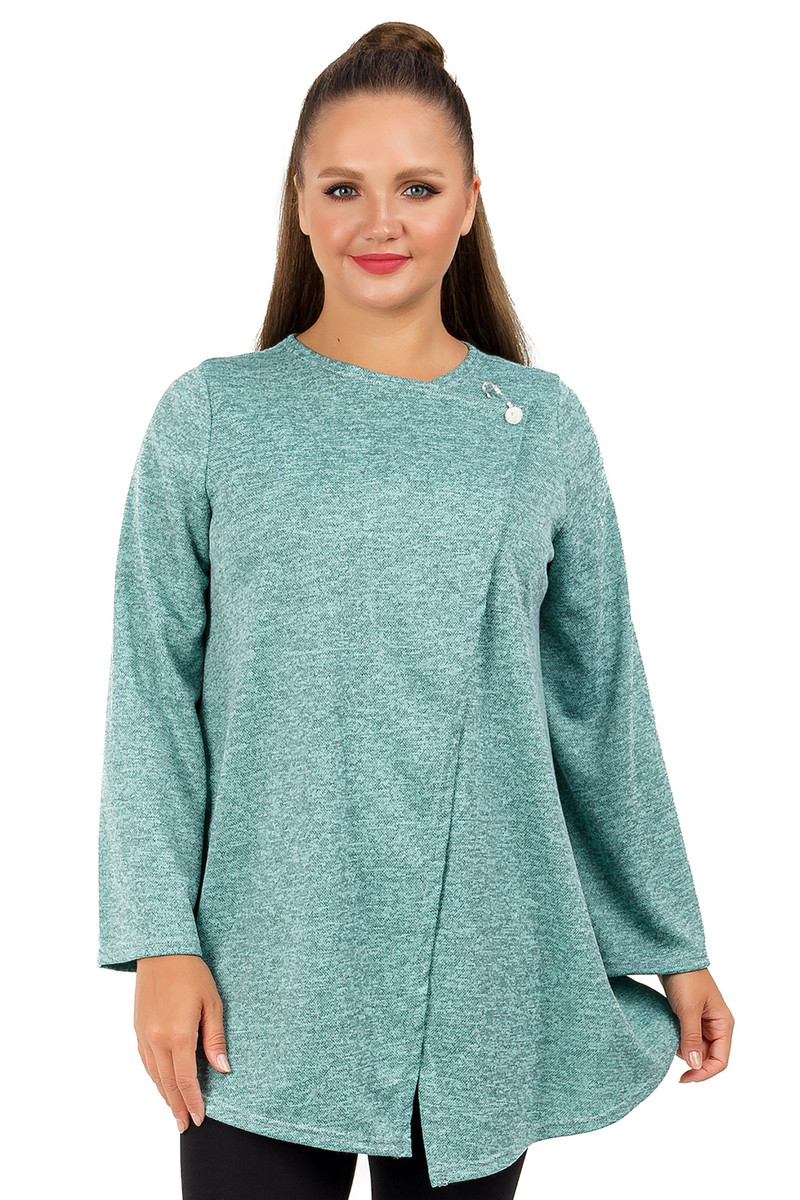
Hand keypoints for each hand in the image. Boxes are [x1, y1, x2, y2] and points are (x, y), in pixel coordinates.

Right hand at [134, 954, 230, 1132]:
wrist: (161, 952)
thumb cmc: (192, 974)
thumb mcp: (212, 1003)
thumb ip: (215, 1039)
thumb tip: (223, 1069)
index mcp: (178, 1034)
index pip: (186, 1079)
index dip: (194, 1101)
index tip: (200, 1118)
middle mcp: (156, 1039)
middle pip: (167, 1083)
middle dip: (178, 1106)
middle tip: (186, 1126)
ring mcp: (144, 1035)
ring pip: (154, 1075)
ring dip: (165, 1096)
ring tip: (175, 1111)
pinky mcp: (138, 1029)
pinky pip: (146, 1061)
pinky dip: (154, 1078)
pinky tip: (162, 1084)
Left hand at [658, 967, 732, 1082]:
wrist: (672, 955)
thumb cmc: (685, 978)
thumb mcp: (687, 1009)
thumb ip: (691, 1038)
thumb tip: (694, 1064)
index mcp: (724, 1024)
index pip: (720, 1061)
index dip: (703, 1073)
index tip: (684, 1078)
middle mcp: (716, 1025)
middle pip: (707, 1056)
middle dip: (690, 1058)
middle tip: (671, 1049)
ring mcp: (703, 1021)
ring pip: (695, 1047)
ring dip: (682, 1047)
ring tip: (669, 1032)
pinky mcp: (690, 1016)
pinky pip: (686, 1036)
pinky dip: (677, 1037)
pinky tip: (667, 1028)